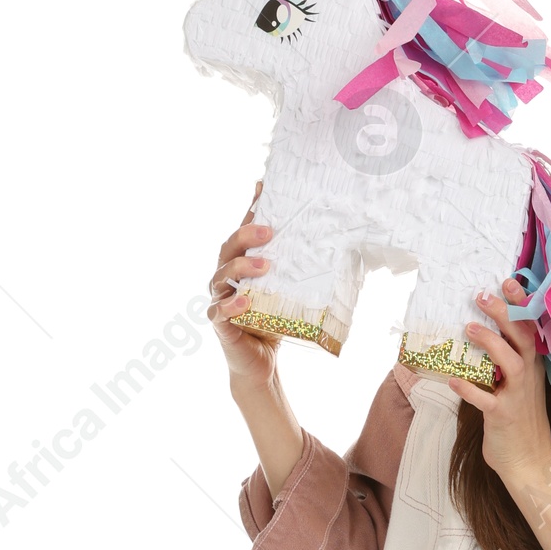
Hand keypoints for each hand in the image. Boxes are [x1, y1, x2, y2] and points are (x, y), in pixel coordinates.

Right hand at [208, 181, 278, 388]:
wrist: (261, 363)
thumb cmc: (272, 324)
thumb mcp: (286, 293)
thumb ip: (296, 272)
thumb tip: (330, 248)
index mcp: (240, 266)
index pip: (243, 232)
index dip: (251, 209)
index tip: (263, 186)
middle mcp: (225, 278)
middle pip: (228, 248)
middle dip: (247, 236)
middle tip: (270, 232)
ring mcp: (219, 299)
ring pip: (222, 275)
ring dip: (242, 267)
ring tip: (265, 266)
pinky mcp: (220, 324)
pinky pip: (220, 311)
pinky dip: (231, 305)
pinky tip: (245, 301)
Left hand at [448, 280, 550, 496]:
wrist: (529, 461)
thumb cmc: (520, 421)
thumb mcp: (518, 387)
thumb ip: (505, 363)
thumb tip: (480, 335)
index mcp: (531, 367)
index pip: (529, 328)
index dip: (521, 305)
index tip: (508, 282)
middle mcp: (527, 377)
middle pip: (521, 337)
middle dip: (505, 314)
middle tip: (483, 295)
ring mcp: (516, 396)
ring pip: (509, 362)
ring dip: (490, 343)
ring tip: (469, 327)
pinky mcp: (502, 416)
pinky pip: (484, 400)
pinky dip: (468, 389)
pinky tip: (453, 379)